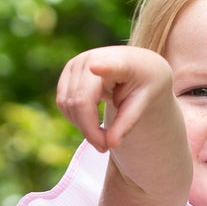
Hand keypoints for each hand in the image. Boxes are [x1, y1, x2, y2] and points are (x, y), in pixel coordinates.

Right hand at [56, 46, 174, 155]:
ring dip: (82, 127)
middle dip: (90, 131)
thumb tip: (110, 145)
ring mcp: (76, 63)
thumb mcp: (143, 104)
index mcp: (121, 63)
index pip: (110, 65)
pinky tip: (92, 121)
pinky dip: (75, 118)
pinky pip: (63, 103)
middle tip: (106, 147)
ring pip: (67, 105)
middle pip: (80, 102)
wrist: (137, 65)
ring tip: (103, 135)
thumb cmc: (143, 84)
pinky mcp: (68, 70)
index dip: (102, 68)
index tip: (96, 67)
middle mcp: (93, 58)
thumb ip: (126, 124)